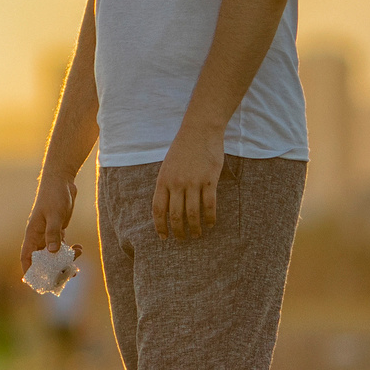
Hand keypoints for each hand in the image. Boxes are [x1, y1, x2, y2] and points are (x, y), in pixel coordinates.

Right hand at [20, 172, 76, 272]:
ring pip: (54, 255)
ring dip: (64, 262)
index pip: (27, 257)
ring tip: (76, 261)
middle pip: (42, 260)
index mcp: (32, 234)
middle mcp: (38, 237)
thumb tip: (53, 252)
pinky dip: (70, 252)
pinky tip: (79, 248)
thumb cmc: (54, 195)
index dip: (29, 271)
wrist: (61, 180)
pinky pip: (62, 248)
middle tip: (66, 276)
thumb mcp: (55, 214)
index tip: (36, 283)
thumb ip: (54, 233)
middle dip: (53, 270)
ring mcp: (48, 234)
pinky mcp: (58, 231)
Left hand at [152, 122, 225, 239]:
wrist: (199, 130)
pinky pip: (209, 205)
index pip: (158, 210)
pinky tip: (211, 224)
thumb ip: (167, 185)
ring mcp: (193, 182)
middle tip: (182, 240)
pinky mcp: (209, 180)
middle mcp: (176, 183)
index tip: (163, 237)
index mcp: (163, 180)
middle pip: (175, 215)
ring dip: (195, 228)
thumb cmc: (183, 148)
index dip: (160, 226)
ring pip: (192, 213)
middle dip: (178, 231)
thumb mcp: (168, 166)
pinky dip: (210, 217)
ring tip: (198, 235)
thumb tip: (167, 207)